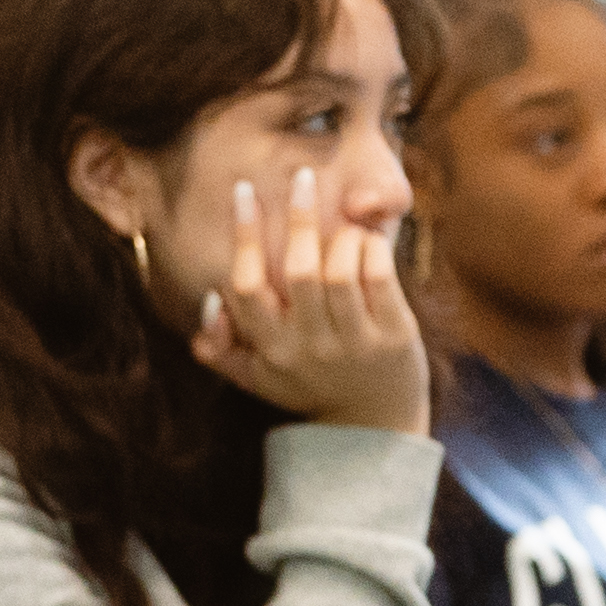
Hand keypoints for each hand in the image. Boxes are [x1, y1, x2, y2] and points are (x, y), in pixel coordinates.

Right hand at [183, 161, 431, 436]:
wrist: (374, 428)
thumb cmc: (310, 389)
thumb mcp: (259, 380)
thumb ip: (222, 350)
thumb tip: (210, 305)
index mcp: (271, 351)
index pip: (247, 287)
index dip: (244, 237)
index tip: (245, 193)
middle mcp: (310, 347)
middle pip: (298, 271)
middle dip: (298, 218)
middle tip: (302, 178)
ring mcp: (354, 342)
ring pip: (339, 270)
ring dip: (340, 235)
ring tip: (342, 222)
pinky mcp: (395, 336)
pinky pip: (380, 276)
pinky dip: (372, 248)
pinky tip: (368, 239)